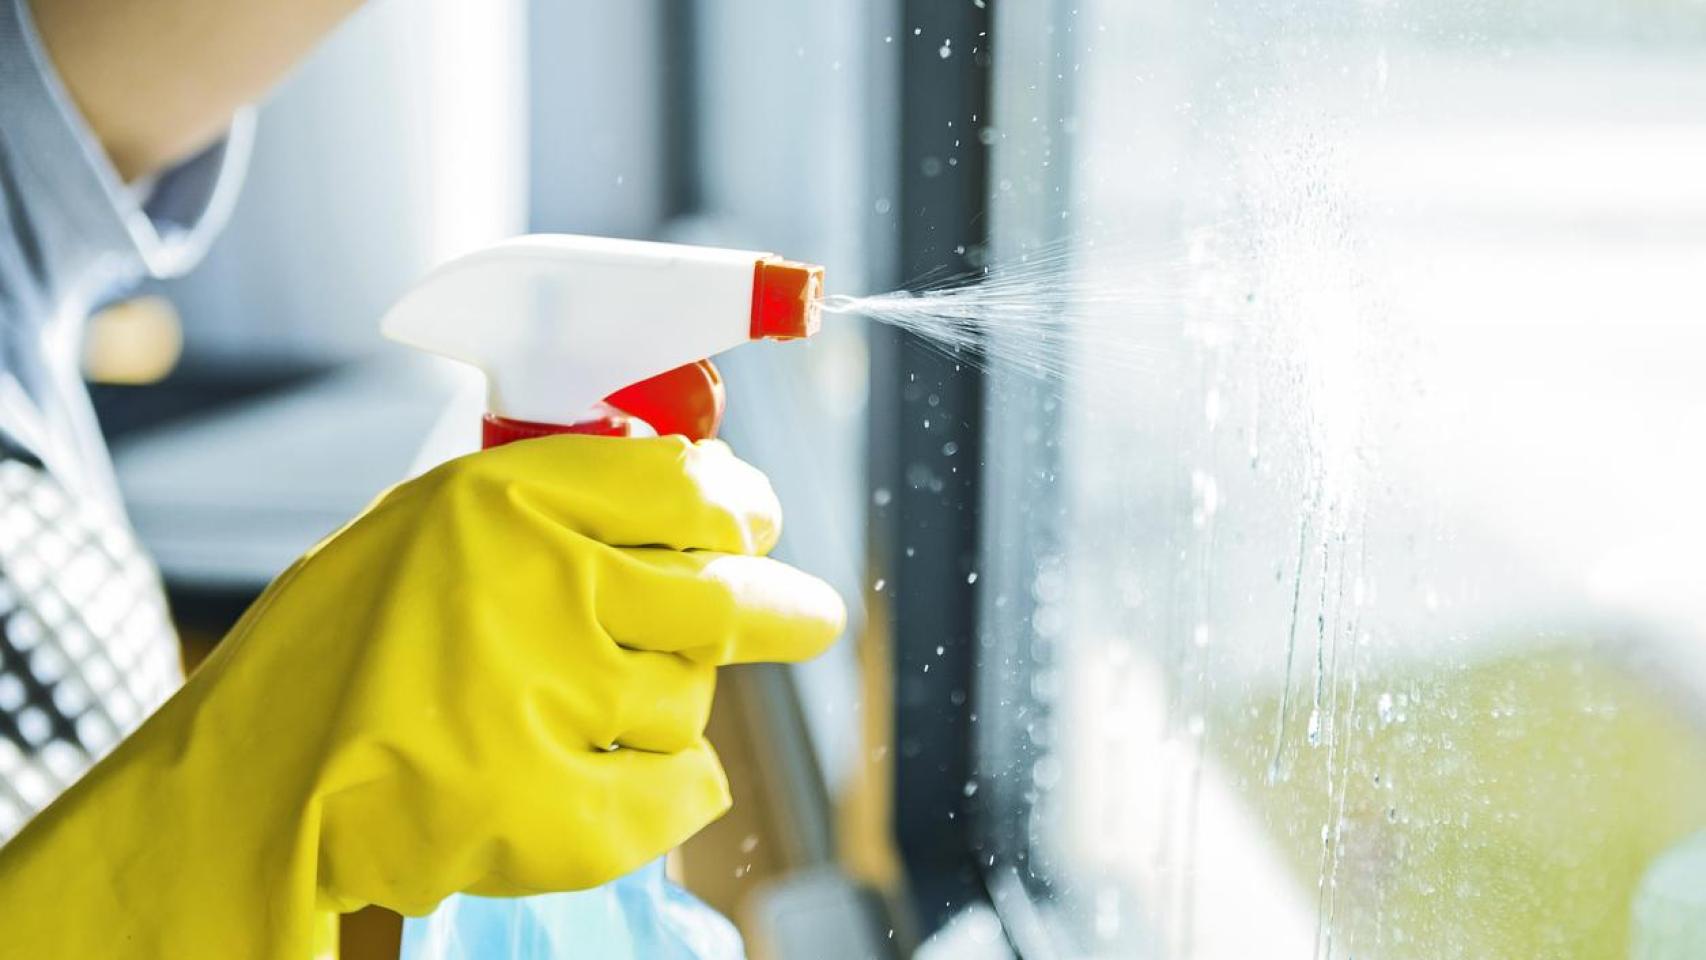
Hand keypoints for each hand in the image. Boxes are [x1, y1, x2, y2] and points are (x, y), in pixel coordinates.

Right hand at [0, 435, 844, 957]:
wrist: (255, 785)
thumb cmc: (342, 647)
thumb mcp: (434, 526)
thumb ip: (558, 503)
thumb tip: (703, 485)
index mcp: (509, 499)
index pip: (687, 485)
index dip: (743, 505)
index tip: (755, 521)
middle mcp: (547, 587)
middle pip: (725, 596)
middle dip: (786, 609)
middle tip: (809, 617)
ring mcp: (557, 700)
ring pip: (690, 697)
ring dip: (671, 704)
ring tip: (591, 712)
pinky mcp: (558, 806)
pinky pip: (685, 790)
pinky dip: (676, 789)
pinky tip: (622, 780)